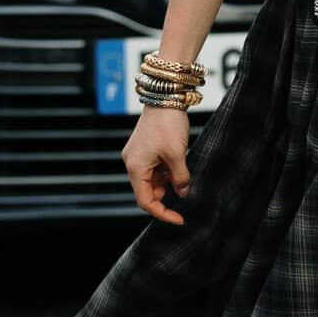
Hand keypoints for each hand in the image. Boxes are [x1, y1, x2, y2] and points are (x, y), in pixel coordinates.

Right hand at [122, 106, 192, 223]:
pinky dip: (165, 173)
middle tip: (184, 195)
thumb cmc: (168, 123)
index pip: (145, 201)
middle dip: (165, 197)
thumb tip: (183, 193)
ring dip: (166, 184)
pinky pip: (153, 169)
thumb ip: (180, 178)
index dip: (163, 213)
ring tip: (182, 178)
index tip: (179, 219)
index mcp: (136, 167)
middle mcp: (132, 163)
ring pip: (151, 181)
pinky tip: (177, 168)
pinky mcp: (143, 149)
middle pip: (146, 192)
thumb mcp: (178, 155)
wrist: (165, 97)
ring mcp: (137, 156)